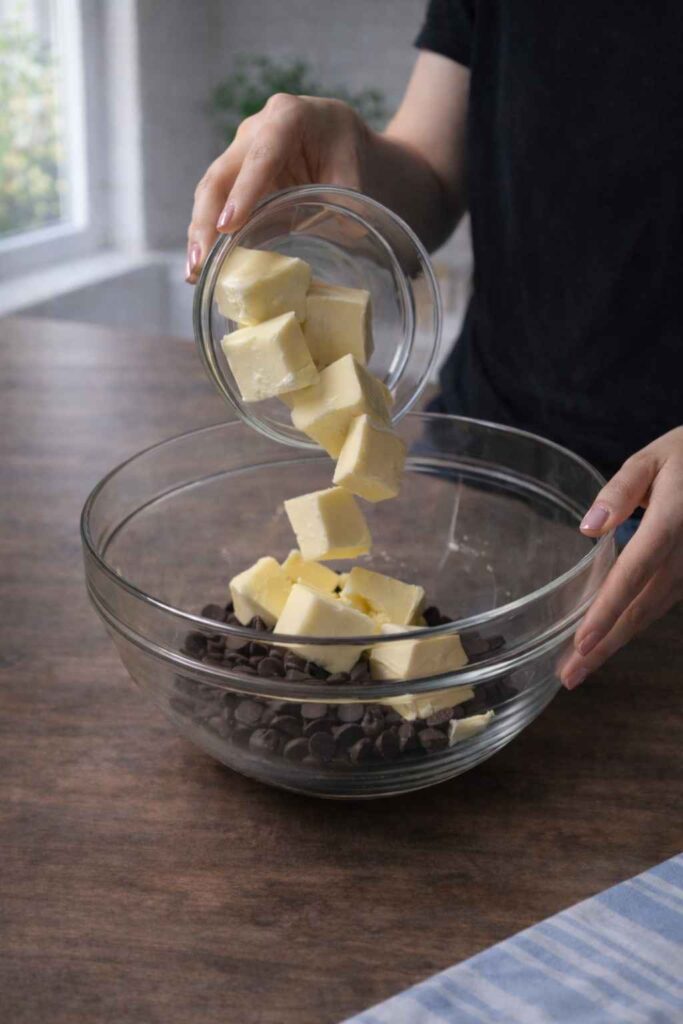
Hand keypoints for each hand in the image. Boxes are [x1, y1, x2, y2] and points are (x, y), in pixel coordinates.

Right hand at [186, 94, 367, 281]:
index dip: (243, 192)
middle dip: (206, 220)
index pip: (261, 156)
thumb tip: (342, 233)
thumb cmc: (344, 149)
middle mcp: (254, 131)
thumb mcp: (354, 168)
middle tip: (200, 260)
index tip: (228, 226)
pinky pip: (215, 206)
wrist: (337, 138)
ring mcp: (239, 154)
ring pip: (210, 192)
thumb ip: (347, 198)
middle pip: (221, 176)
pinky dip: (208, 235)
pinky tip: (202, 266)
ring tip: (195, 271)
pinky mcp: (234, 179)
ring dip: (200, 232)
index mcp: (288, 117)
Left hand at [562, 426, 682, 688]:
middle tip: (569, 676)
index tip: (581, 641)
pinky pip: (658, 605)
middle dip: (604, 645)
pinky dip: (630, 627)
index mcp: (670, 523)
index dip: (608, 611)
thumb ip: (620, 490)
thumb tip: (589, 528)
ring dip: (614, 643)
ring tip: (578, 670)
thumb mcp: (651, 459)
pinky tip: (605, 643)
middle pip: (639, 607)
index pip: (634, 574)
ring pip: (649, 613)